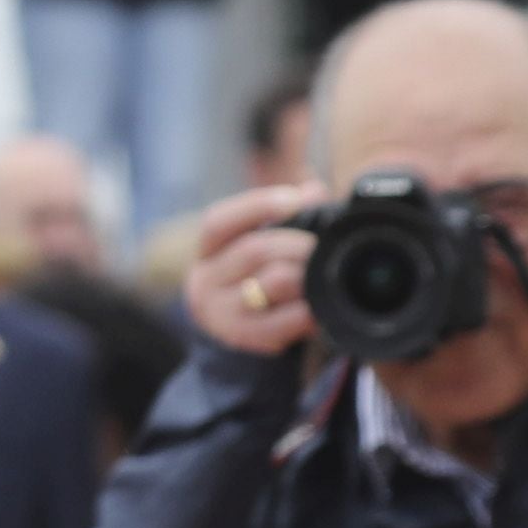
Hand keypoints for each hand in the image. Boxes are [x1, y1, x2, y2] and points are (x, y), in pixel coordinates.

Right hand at [185, 186, 318, 358]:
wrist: (236, 331)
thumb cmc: (254, 277)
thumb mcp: (259, 243)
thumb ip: (285, 213)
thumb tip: (313, 190)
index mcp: (206, 251)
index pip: (219, 222)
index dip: (257, 206)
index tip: (295, 199)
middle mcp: (204, 281)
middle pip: (256, 250)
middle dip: (298, 244)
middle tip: (323, 246)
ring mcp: (221, 313)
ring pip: (275, 281)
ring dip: (306, 275)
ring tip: (321, 274)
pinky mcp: (244, 337)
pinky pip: (286, 318)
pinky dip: (308, 309)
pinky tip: (317, 306)